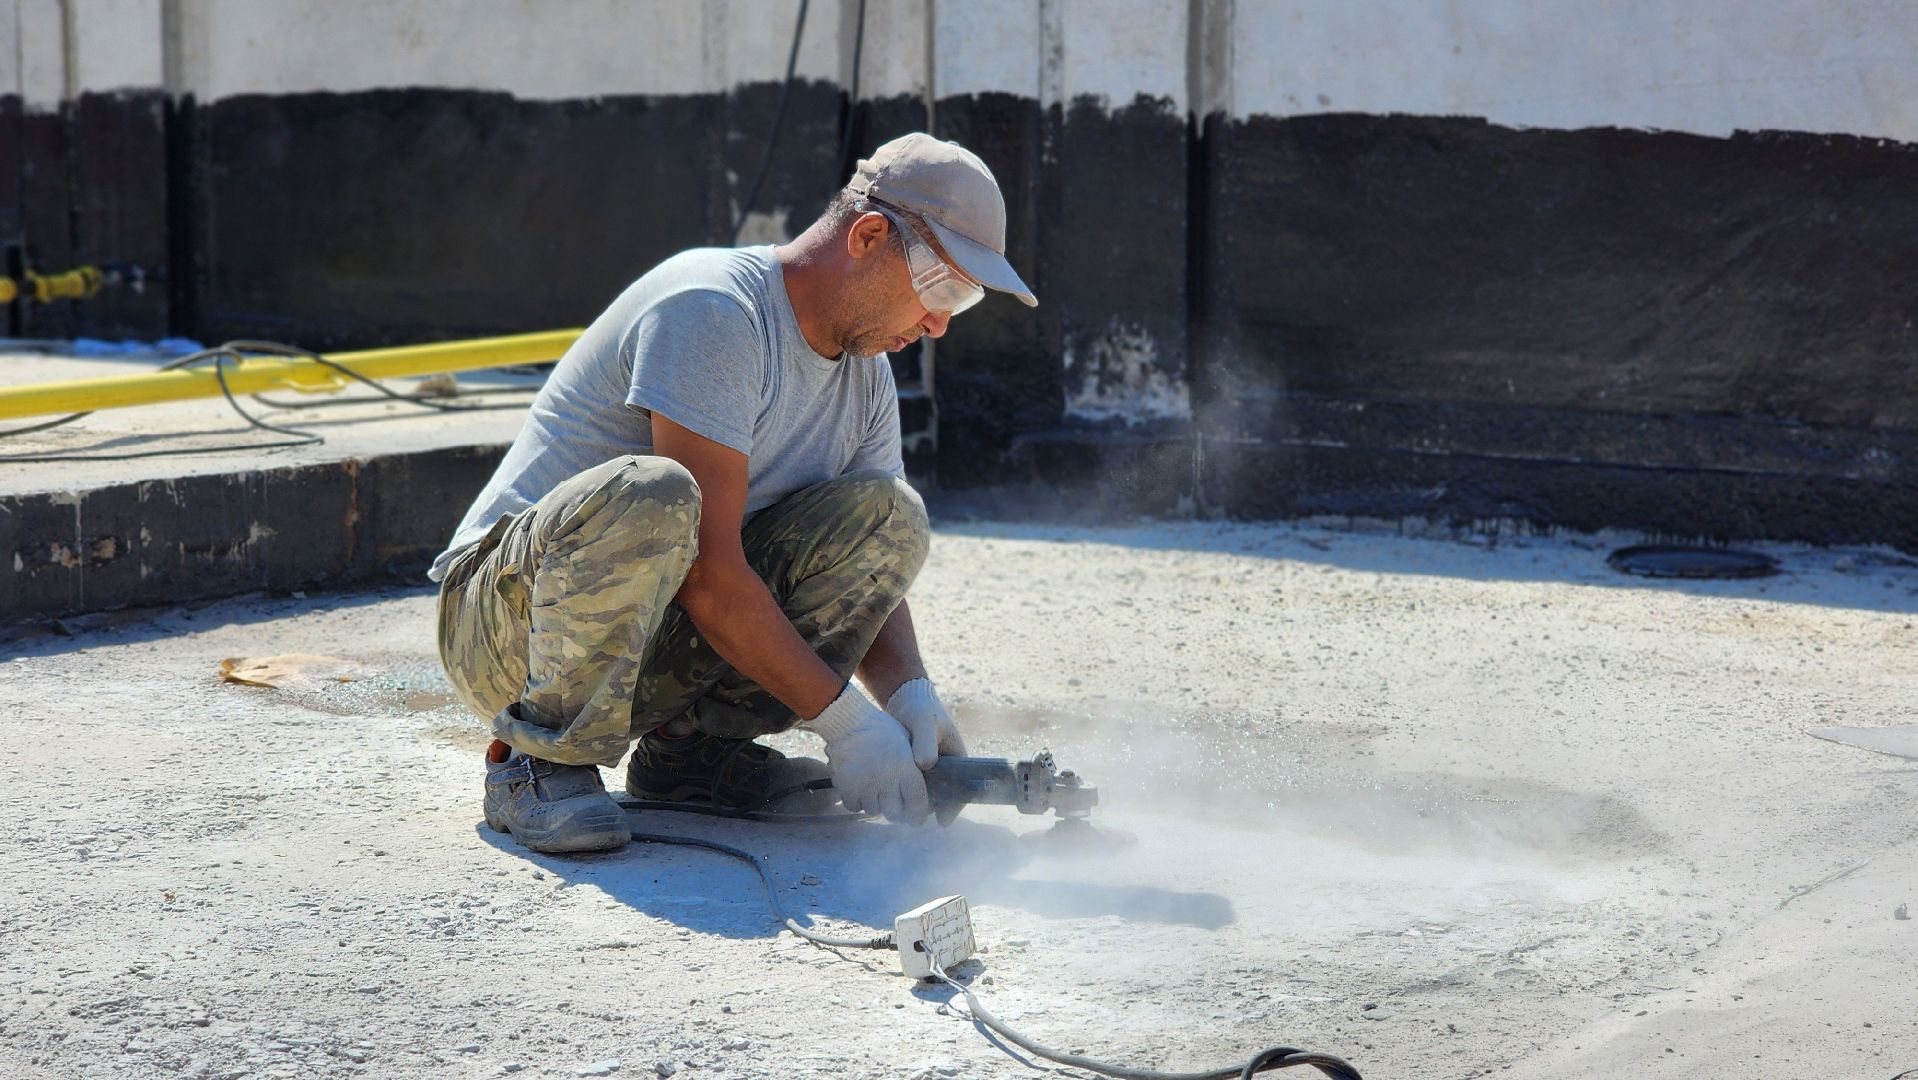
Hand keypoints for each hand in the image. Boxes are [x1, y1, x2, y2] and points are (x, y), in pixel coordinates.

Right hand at [801, 685, 930, 824]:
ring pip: (874, 810)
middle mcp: (887, 781)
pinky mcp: (848, 788)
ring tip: (875, 790)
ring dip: (876, 804)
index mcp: (906, 770)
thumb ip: (916, 767)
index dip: (918, 814)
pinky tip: (859, 788)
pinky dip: (857, 801)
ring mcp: (866, 786)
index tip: (917, 817)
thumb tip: (924, 786)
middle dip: (896, 811)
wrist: (850, 723)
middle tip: (894, 805)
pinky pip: (855, 806)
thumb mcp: (907, 743)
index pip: (917, 804)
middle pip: (895, 813)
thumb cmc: (883, 730)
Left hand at [887, 678, 966, 824]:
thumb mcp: (924, 722)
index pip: (961, 788)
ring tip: (903, 812)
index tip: (943, 821)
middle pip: (942, 795)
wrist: (903, 699)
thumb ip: (925, 742)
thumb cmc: (920, 709)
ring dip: (916, 803)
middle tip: (916, 819)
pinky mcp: (911, 768)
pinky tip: (892, 800)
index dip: (954, 806)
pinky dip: (904, 794)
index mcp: (957, 757)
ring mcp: (928, 768)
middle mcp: (945, 767)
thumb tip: (925, 765)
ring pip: (925, 793)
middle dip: (931, 809)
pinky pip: (910, 787)